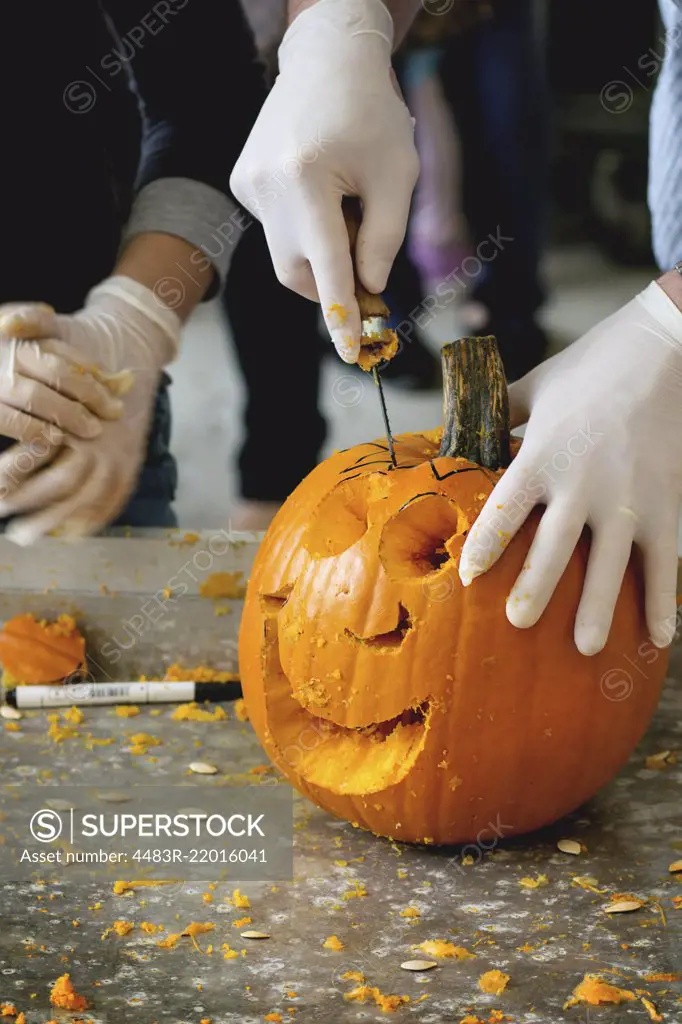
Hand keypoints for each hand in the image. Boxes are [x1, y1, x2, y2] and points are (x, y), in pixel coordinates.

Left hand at [0, 277, 179, 542]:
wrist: (134, 345)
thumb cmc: (87, 344)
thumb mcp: (56, 331)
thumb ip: (28, 323)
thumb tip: (6, 325)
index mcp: (78, 415)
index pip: (40, 453)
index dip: (14, 475)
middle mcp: (101, 441)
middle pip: (62, 484)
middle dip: (29, 506)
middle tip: (2, 522)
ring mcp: (119, 456)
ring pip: (86, 500)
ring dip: (53, 521)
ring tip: (24, 536)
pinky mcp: (130, 463)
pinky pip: (112, 500)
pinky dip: (91, 520)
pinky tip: (67, 533)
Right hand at [229, 0, 418, 362]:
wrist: (327, 59)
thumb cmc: (372, 115)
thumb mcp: (397, 177)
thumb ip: (384, 240)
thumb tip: (368, 289)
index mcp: (306, 180)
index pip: (328, 269)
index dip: (342, 317)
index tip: (352, 355)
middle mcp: (266, 187)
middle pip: (301, 272)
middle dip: (333, 281)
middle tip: (367, 260)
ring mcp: (247, 186)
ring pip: (286, 256)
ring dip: (320, 252)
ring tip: (344, 207)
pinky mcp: (241, 182)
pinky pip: (276, 230)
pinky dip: (303, 229)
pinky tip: (318, 186)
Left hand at [458, 281, 681, 654]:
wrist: (664, 348)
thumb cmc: (591, 366)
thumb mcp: (535, 386)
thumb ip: (500, 414)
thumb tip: (463, 431)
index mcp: (542, 455)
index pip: (505, 510)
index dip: (485, 546)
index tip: (468, 578)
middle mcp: (583, 484)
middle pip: (553, 548)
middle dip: (535, 588)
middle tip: (518, 623)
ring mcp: (629, 498)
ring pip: (610, 565)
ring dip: (599, 609)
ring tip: (586, 649)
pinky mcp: (667, 503)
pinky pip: (665, 561)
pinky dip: (664, 599)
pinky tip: (662, 637)